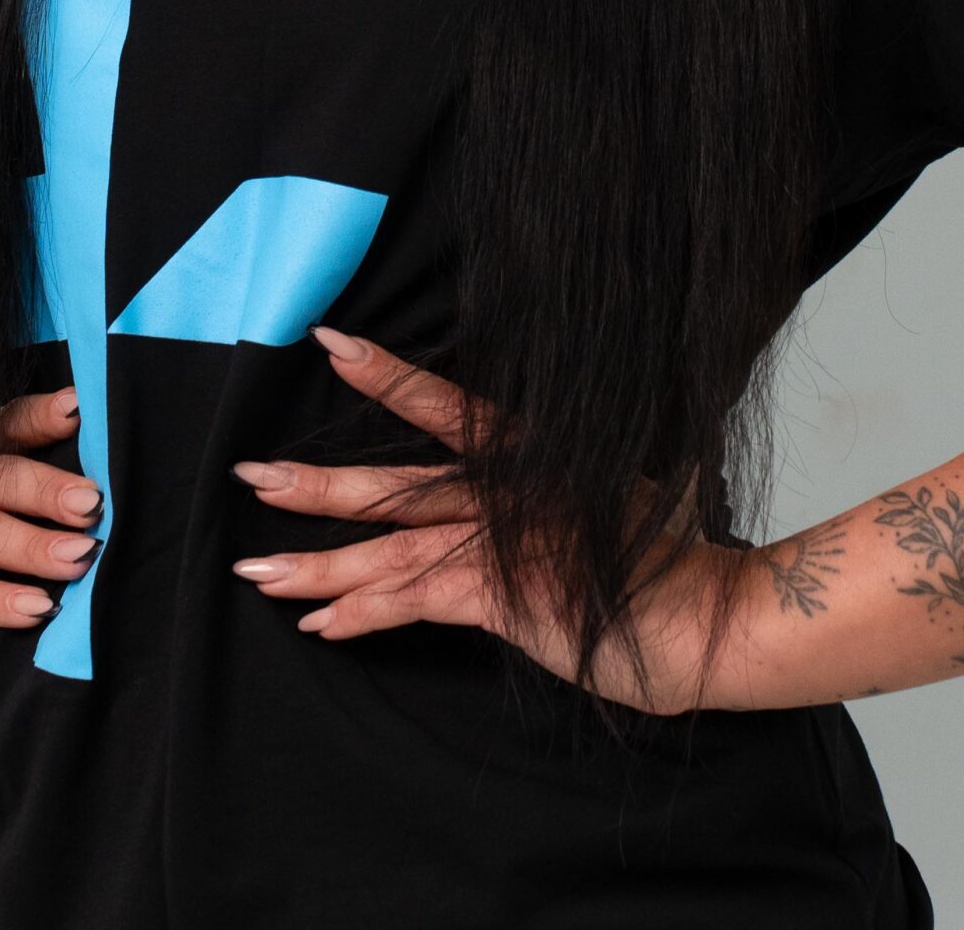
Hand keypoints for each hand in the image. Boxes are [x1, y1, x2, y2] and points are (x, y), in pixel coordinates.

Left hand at [228, 330, 768, 715]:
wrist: (713, 619)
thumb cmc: (663, 568)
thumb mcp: (601, 513)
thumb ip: (549, 503)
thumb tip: (524, 503)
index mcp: (532, 459)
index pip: (446, 406)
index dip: (387, 374)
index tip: (332, 343)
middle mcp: (510, 491)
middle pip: (396, 483)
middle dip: (318, 485)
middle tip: (250, 475)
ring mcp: (505, 541)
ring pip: (392, 548)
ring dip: (320, 563)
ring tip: (257, 569)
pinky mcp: (506, 595)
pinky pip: (418, 602)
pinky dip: (366, 613)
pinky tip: (321, 620)